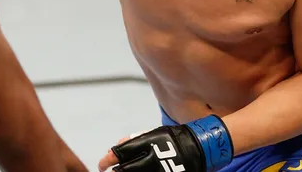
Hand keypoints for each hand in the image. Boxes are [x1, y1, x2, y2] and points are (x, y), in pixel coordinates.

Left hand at [98, 116, 232, 171]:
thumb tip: (117, 145)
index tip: (102, 164)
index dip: (108, 160)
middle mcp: (151, 157)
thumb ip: (134, 140)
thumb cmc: (173, 139)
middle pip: (125, 169)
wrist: (199, 147)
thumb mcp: (153, 134)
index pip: (121, 152)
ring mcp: (160, 169)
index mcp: (147, 143)